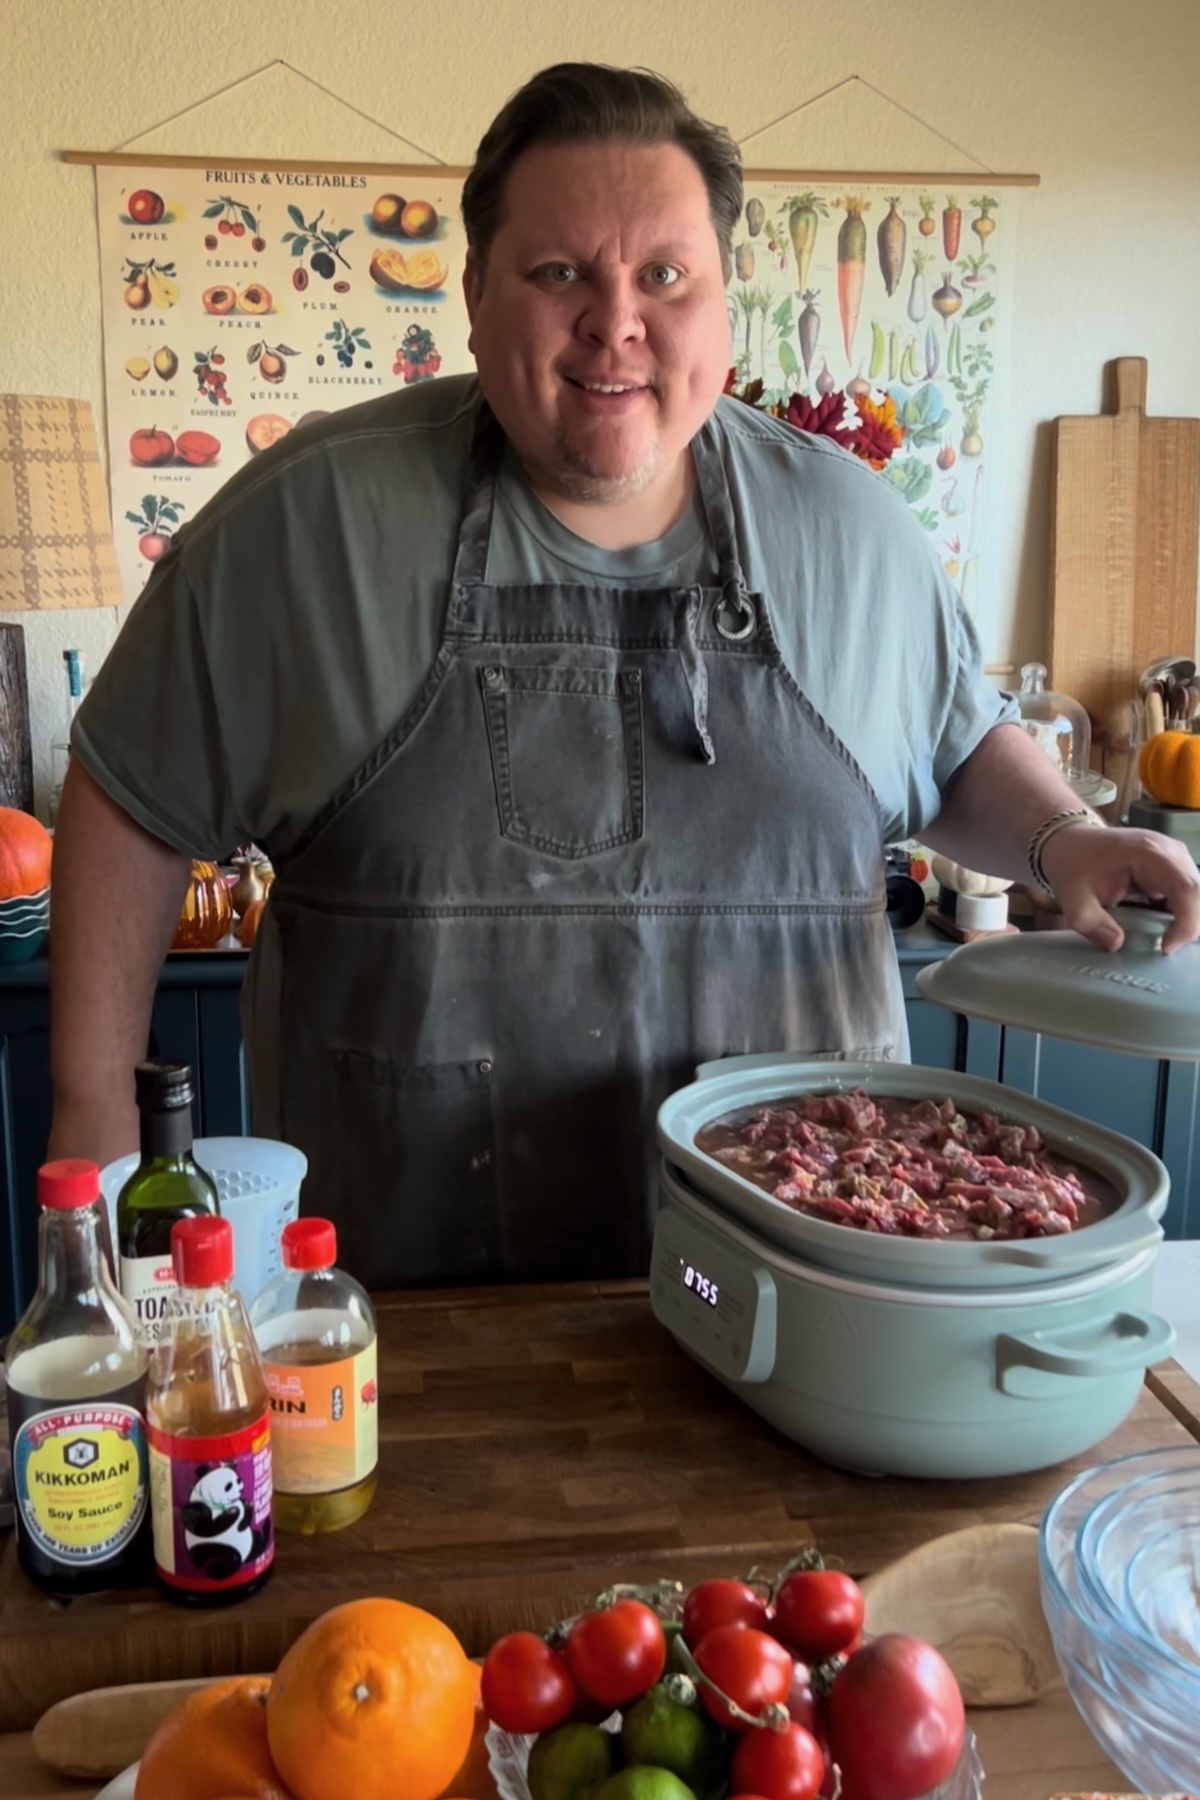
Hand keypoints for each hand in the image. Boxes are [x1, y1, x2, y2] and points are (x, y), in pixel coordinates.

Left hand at [1041, 823, 1199, 952]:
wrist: (1069, 840)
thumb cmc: (1072, 862)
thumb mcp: (1071, 896)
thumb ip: (1090, 922)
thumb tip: (1117, 944)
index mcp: (1148, 852)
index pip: (1186, 887)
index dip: (1186, 921)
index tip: (1165, 947)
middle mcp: (1169, 852)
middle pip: (1197, 892)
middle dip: (1188, 925)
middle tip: (1164, 947)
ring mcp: (1174, 859)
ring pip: (1196, 896)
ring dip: (1184, 921)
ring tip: (1161, 938)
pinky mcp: (1171, 869)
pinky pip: (1185, 895)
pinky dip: (1177, 915)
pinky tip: (1158, 927)